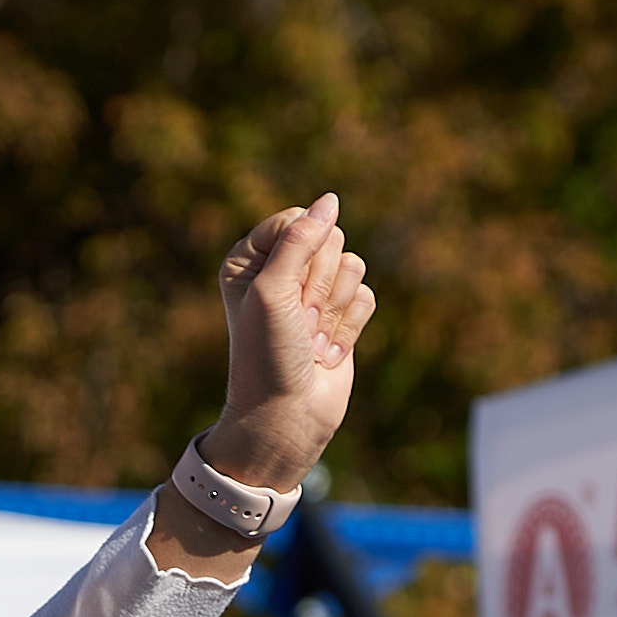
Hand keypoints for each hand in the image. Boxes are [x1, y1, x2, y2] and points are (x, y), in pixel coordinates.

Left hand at [198, 195, 375, 491]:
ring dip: (334, 310)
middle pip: (329, 240)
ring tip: (309, 342)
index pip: (297, 220)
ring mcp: (312, 295)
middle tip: (298, 325)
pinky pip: (366, 296)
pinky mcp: (340, 316)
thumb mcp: (272, 290)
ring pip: (353, 266)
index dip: (301, 258)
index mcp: (251, 259)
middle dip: (319, 287)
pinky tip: (325, 354)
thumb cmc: (267, 356)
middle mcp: (281, 272)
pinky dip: (349, 328)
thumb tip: (330, 201)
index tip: (283, 298)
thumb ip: (299, 238)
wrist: (286, 416)